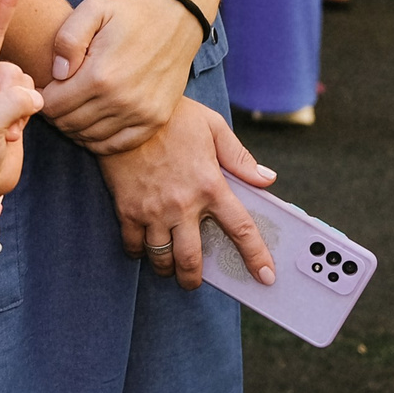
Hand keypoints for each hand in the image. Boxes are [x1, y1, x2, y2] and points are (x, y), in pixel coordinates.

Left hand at [41, 0, 202, 151]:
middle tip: (55, 99)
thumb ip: (67, 39)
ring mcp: (140, 113)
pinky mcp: (155, 120)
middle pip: (68, 124)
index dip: (42, 98)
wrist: (177, 19)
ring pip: (89, 137)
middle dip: (55, 114)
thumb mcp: (93, 9)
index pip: (53, 105)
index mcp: (100, 75)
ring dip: (73, 127)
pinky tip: (91, 125)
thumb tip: (58, 74)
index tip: (44, 88)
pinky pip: (116, 146)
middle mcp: (120, 100)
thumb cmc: (129, 14)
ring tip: (71, 109)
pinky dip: (98, 141)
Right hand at [97, 99, 276, 286]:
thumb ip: (240, 158)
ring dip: (167, 268)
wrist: (126, 111)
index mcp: (210, 185)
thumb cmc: (172, 116)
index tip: (265, 276)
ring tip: (169, 267)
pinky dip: (139, 252)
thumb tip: (267, 180)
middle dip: (194, 279)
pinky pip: (133, 245)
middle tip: (194, 281)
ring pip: (162, 258)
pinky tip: (143, 249)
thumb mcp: (213, 127)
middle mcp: (183, 205)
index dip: (256, 257)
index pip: (241, 230)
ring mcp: (153, 210)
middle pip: (192, 259)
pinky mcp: (128, 209)